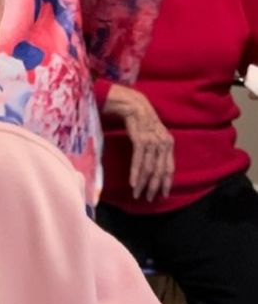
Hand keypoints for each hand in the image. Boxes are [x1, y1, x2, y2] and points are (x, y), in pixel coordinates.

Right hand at [103, 84, 174, 200]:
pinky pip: (138, 161)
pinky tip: (133, 183)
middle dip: (154, 187)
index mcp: (169, 143)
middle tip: (149, 198)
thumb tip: (154, 164)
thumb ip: (156, 148)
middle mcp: (163, 144)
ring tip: (138, 194)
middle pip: (160, 171)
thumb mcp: (154, 135)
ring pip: (149, 168)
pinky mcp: (141, 140)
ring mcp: (153, 142)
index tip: (163, 194)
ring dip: (143, 183)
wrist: (134, 105)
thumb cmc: (142, 120)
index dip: (166, 182)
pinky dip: (136, 173)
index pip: (170, 168)